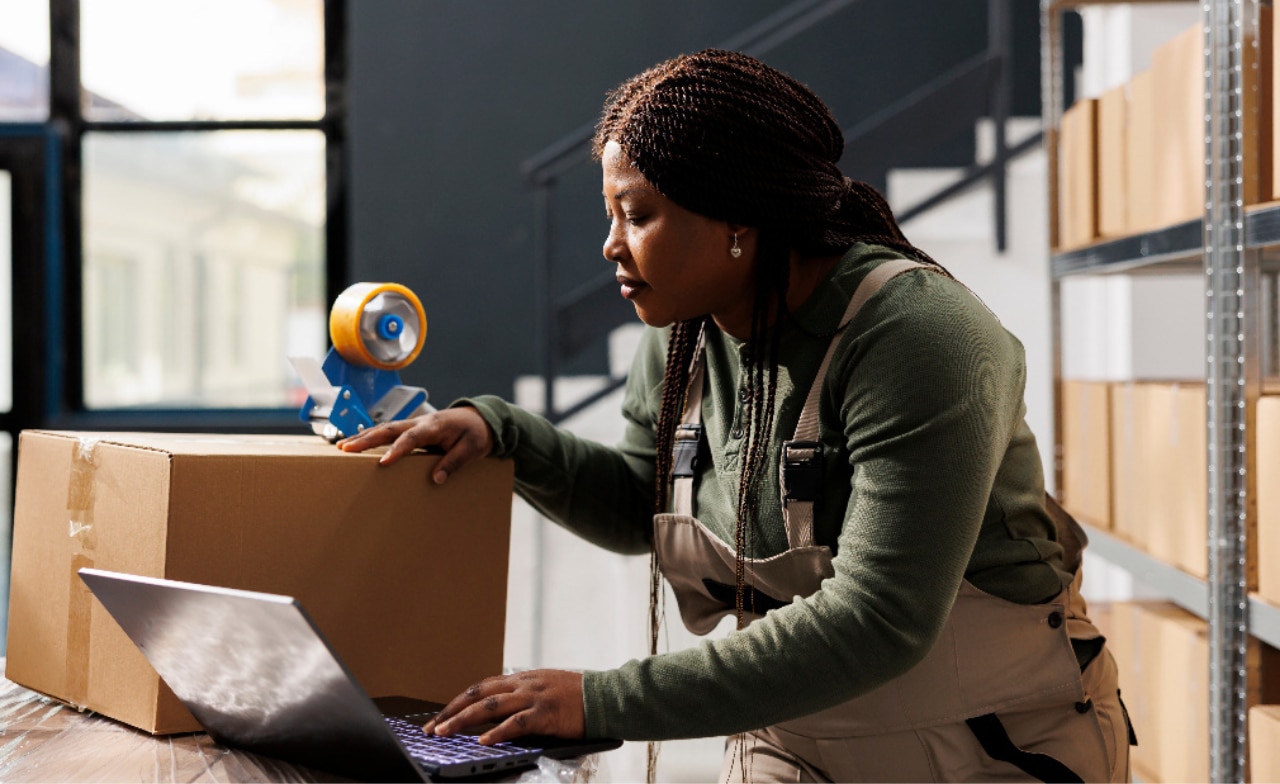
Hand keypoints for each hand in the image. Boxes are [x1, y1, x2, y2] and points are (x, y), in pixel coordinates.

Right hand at [335, 407, 493, 483]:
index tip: (383, 462)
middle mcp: (420, 422)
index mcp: (435, 426)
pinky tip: (356, 444)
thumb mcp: (472, 449)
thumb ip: (454, 462)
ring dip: (363, 437)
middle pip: (389, 429)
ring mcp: (414, 424)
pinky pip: (388, 432)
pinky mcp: (411, 429)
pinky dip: (371, 436)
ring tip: (341, 447)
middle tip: (345, 448)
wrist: (480, 418)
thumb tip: (436, 479)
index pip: (412, 438)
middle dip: (366, 438)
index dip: (397, 449)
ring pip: (384, 428)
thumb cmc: (476, 433)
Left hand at [423, 670, 584, 744]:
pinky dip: (497, 731)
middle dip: (451, 711)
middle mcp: (523, 684)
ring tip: (445, 732)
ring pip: (490, 706)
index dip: (457, 702)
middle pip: (478, 694)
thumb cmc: (577, 697)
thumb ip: (520, 698)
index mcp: (521, 679)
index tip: (440, 717)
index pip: (480, 688)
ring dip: (463, 719)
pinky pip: (516, 722)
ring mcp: (533, 696)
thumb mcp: (543, 690)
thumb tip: (494, 716)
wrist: (605, 696)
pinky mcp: (546, 712)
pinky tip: (483, 741)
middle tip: (432, 728)